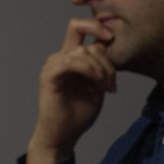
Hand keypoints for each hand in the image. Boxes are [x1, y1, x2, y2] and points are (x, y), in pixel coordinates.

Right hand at [27, 17, 116, 163]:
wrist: (63, 135)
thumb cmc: (78, 114)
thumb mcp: (97, 85)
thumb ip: (101, 66)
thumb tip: (107, 47)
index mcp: (71, 58)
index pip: (82, 28)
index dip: (99, 29)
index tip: (114, 40)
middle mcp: (60, 57)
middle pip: (83, 33)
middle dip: (105, 56)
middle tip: (112, 81)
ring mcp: (53, 65)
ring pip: (81, 50)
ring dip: (100, 67)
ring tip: (105, 87)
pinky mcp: (49, 75)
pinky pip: (70, 62)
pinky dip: (88, 69)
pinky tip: (96, 83)